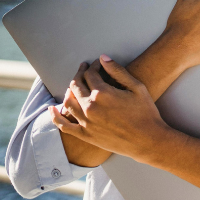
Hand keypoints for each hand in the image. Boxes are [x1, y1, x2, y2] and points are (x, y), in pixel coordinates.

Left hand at [53, 56, 170, 160]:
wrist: (148, 141)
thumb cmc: (146, 113)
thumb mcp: (136, 87)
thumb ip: (118, 71)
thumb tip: (102, 58)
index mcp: (102, 93)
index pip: (90, 74)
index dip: (93, 67)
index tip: (97, 65)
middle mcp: (90, 107)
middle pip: (76, 85)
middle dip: (79, 74)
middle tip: (84, 69)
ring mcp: (86, 122)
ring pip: (68, 101)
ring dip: (70, 90)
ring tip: (75, 85)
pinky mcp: (85, 135)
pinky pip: (64, 125)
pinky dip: (55, 117)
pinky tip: (51, 109)